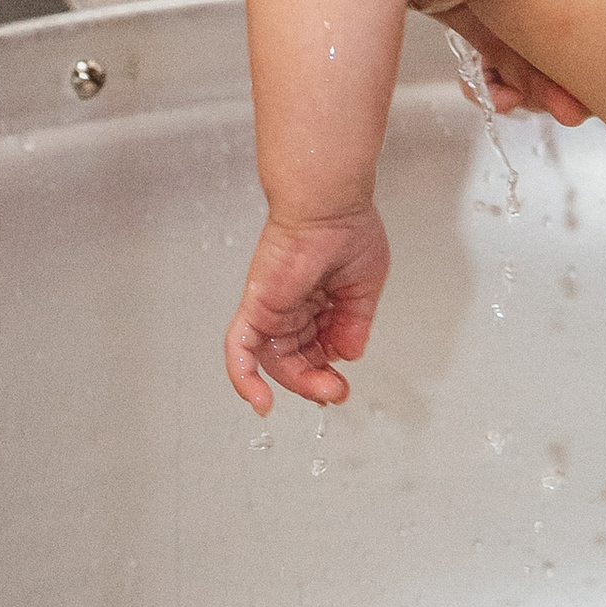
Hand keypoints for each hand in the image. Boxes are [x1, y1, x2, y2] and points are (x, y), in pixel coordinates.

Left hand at [224, 206, 391, 411]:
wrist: (329, 205)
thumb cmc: (347, 228)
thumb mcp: (365, 287)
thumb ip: (355, 325)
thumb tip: (349, 354)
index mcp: (316, 299)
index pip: (316, 347)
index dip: (328, 369)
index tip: (342, 381)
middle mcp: (291, 306)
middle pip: (295, 358)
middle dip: (315, 381)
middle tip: (335, 391)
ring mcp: (272, 308)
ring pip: (274, 360)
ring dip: (298, 383)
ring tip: (324, 391)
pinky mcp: (256, 307)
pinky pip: (240, 349)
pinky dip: (244, 378)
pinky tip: (259, 401)